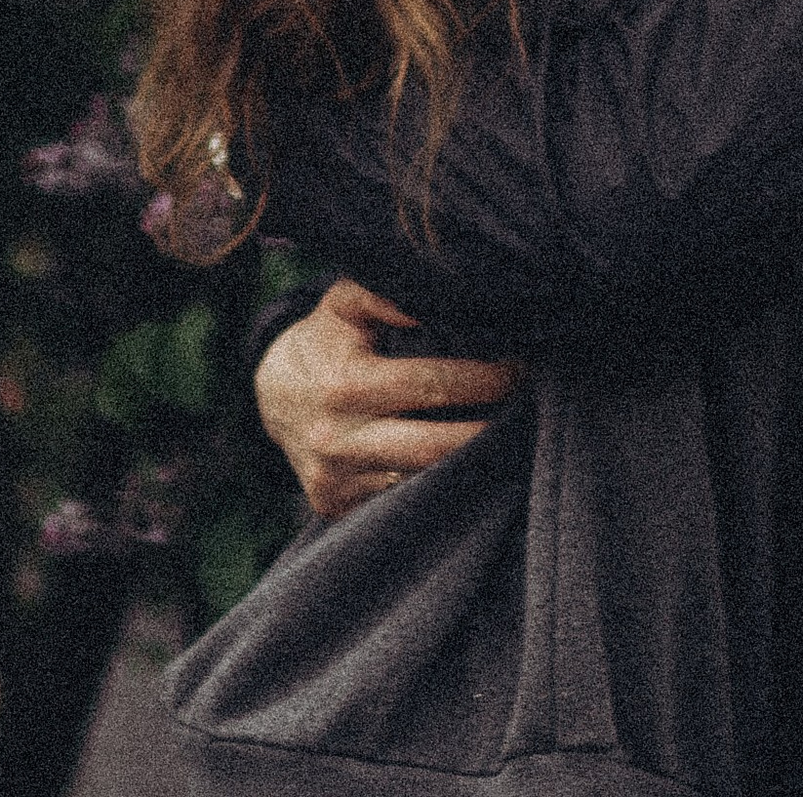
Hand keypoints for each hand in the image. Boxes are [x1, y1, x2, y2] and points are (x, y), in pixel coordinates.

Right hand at [253, 277, 519, 518]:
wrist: (272, 395)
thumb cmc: (324, 340)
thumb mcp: (343, 304)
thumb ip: (383, 293)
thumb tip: (430, 300)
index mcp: (345, 384)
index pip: (431, 386)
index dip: (483, 380)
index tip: (519, 370)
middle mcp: (338, 440)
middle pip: (434, 447)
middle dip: (488, 432)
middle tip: (529, 411)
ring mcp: (337, 481)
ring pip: (420, 483)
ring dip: (468, 466)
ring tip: (509, 442)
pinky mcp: (335, 508)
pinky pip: (397, 502)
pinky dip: (434, 487)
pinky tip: (465, 469)